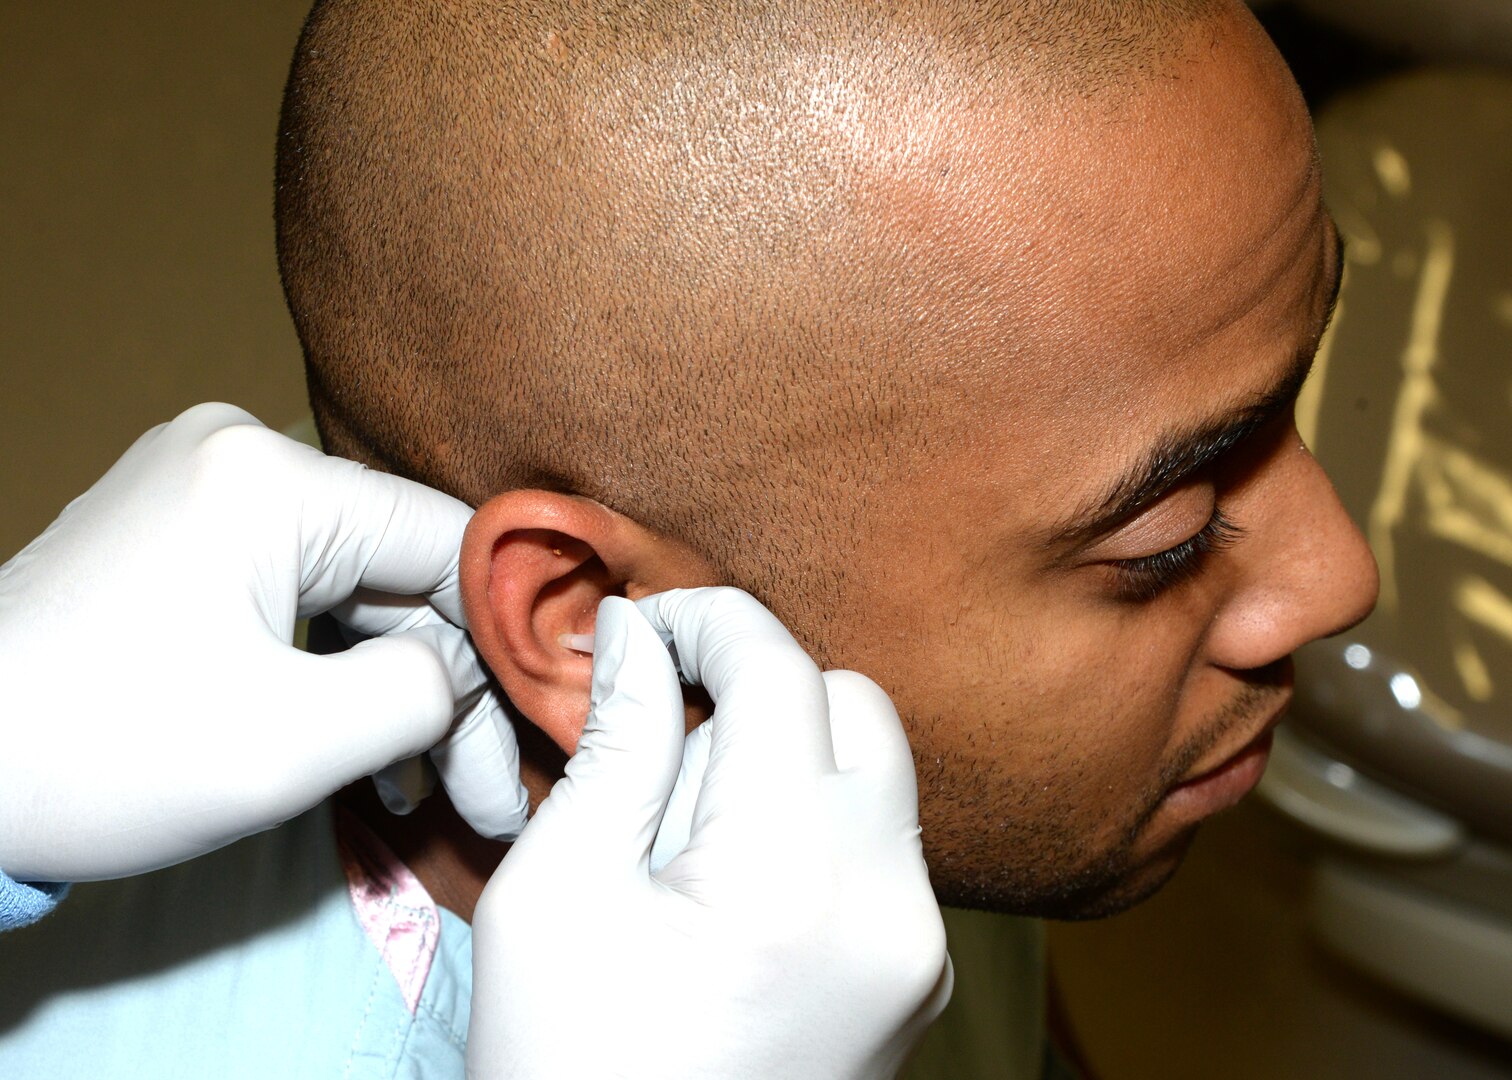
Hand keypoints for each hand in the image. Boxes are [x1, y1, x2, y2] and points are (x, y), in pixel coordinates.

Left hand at [0, 403, 527, 881]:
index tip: (538, 723)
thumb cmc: (105, 757)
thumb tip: (468, 671)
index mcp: (268, 478)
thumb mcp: (293, 746)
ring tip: (422, 788)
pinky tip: (360, 746)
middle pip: (396, 568)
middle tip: (482, 792)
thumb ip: (422, 694)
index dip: (504, 633)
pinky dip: (330, 664)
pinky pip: (293, 589)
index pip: (444, 540)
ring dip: (390, 685)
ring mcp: (202, 486)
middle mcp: (238, 452)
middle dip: (444, 685)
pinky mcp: (179, 530)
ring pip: (350, 586)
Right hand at [468, 587, 951, 1079]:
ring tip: (687, 836)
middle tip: (660, 742)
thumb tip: (637, 631)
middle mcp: (889, 900)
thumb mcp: (557, 891)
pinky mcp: (915, 978)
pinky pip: (883, 846)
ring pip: (876, 771)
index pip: (779, 668)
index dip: (704, 621)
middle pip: (851, 705)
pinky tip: (730, 885)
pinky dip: (814, 823)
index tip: (641, 628)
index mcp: (790, 870)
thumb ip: (618, 741)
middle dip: (758, 689)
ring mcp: (917, 947)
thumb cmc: (564, 1069)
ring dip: (788, 756)